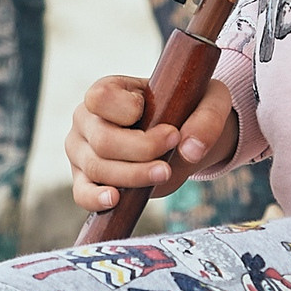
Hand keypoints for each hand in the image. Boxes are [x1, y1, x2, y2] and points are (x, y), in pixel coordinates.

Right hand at [66, 73, 238, 210]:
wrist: (180, 138)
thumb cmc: (188, 109)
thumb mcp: (209, 101)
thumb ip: (207, 118)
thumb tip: (191, 149)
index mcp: (106, 91)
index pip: (101, 98)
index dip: (130, 111)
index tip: (168, 125)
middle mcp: (86, 119)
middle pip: (103, 140)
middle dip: (142, 149)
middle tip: (174, 147)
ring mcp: (81, 150)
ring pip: (97, 168)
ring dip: (133, 175)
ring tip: (164, 173)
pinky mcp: (84, 179)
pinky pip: (81, 193)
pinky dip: (96, 198)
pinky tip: (115, 199)